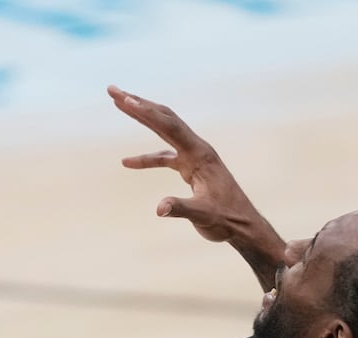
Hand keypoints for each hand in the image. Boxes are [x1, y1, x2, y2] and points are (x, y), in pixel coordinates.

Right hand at [109, 85, 252, 240]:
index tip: (125, 100)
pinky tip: (128, 162)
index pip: (170, 127)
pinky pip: (164, 156)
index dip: (147, 113)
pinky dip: (147, 157)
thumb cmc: (228, 220)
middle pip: (164, 119)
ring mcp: (193, 157)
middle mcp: (197, 149)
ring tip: (117, 104)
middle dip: (138, 104)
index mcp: (200, 154)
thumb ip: (181, 209)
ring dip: (141, 118)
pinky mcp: (190, 168)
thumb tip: (159, 209)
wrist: (244, 226)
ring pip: (163, 131)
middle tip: (112, 91)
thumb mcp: (203, 216)